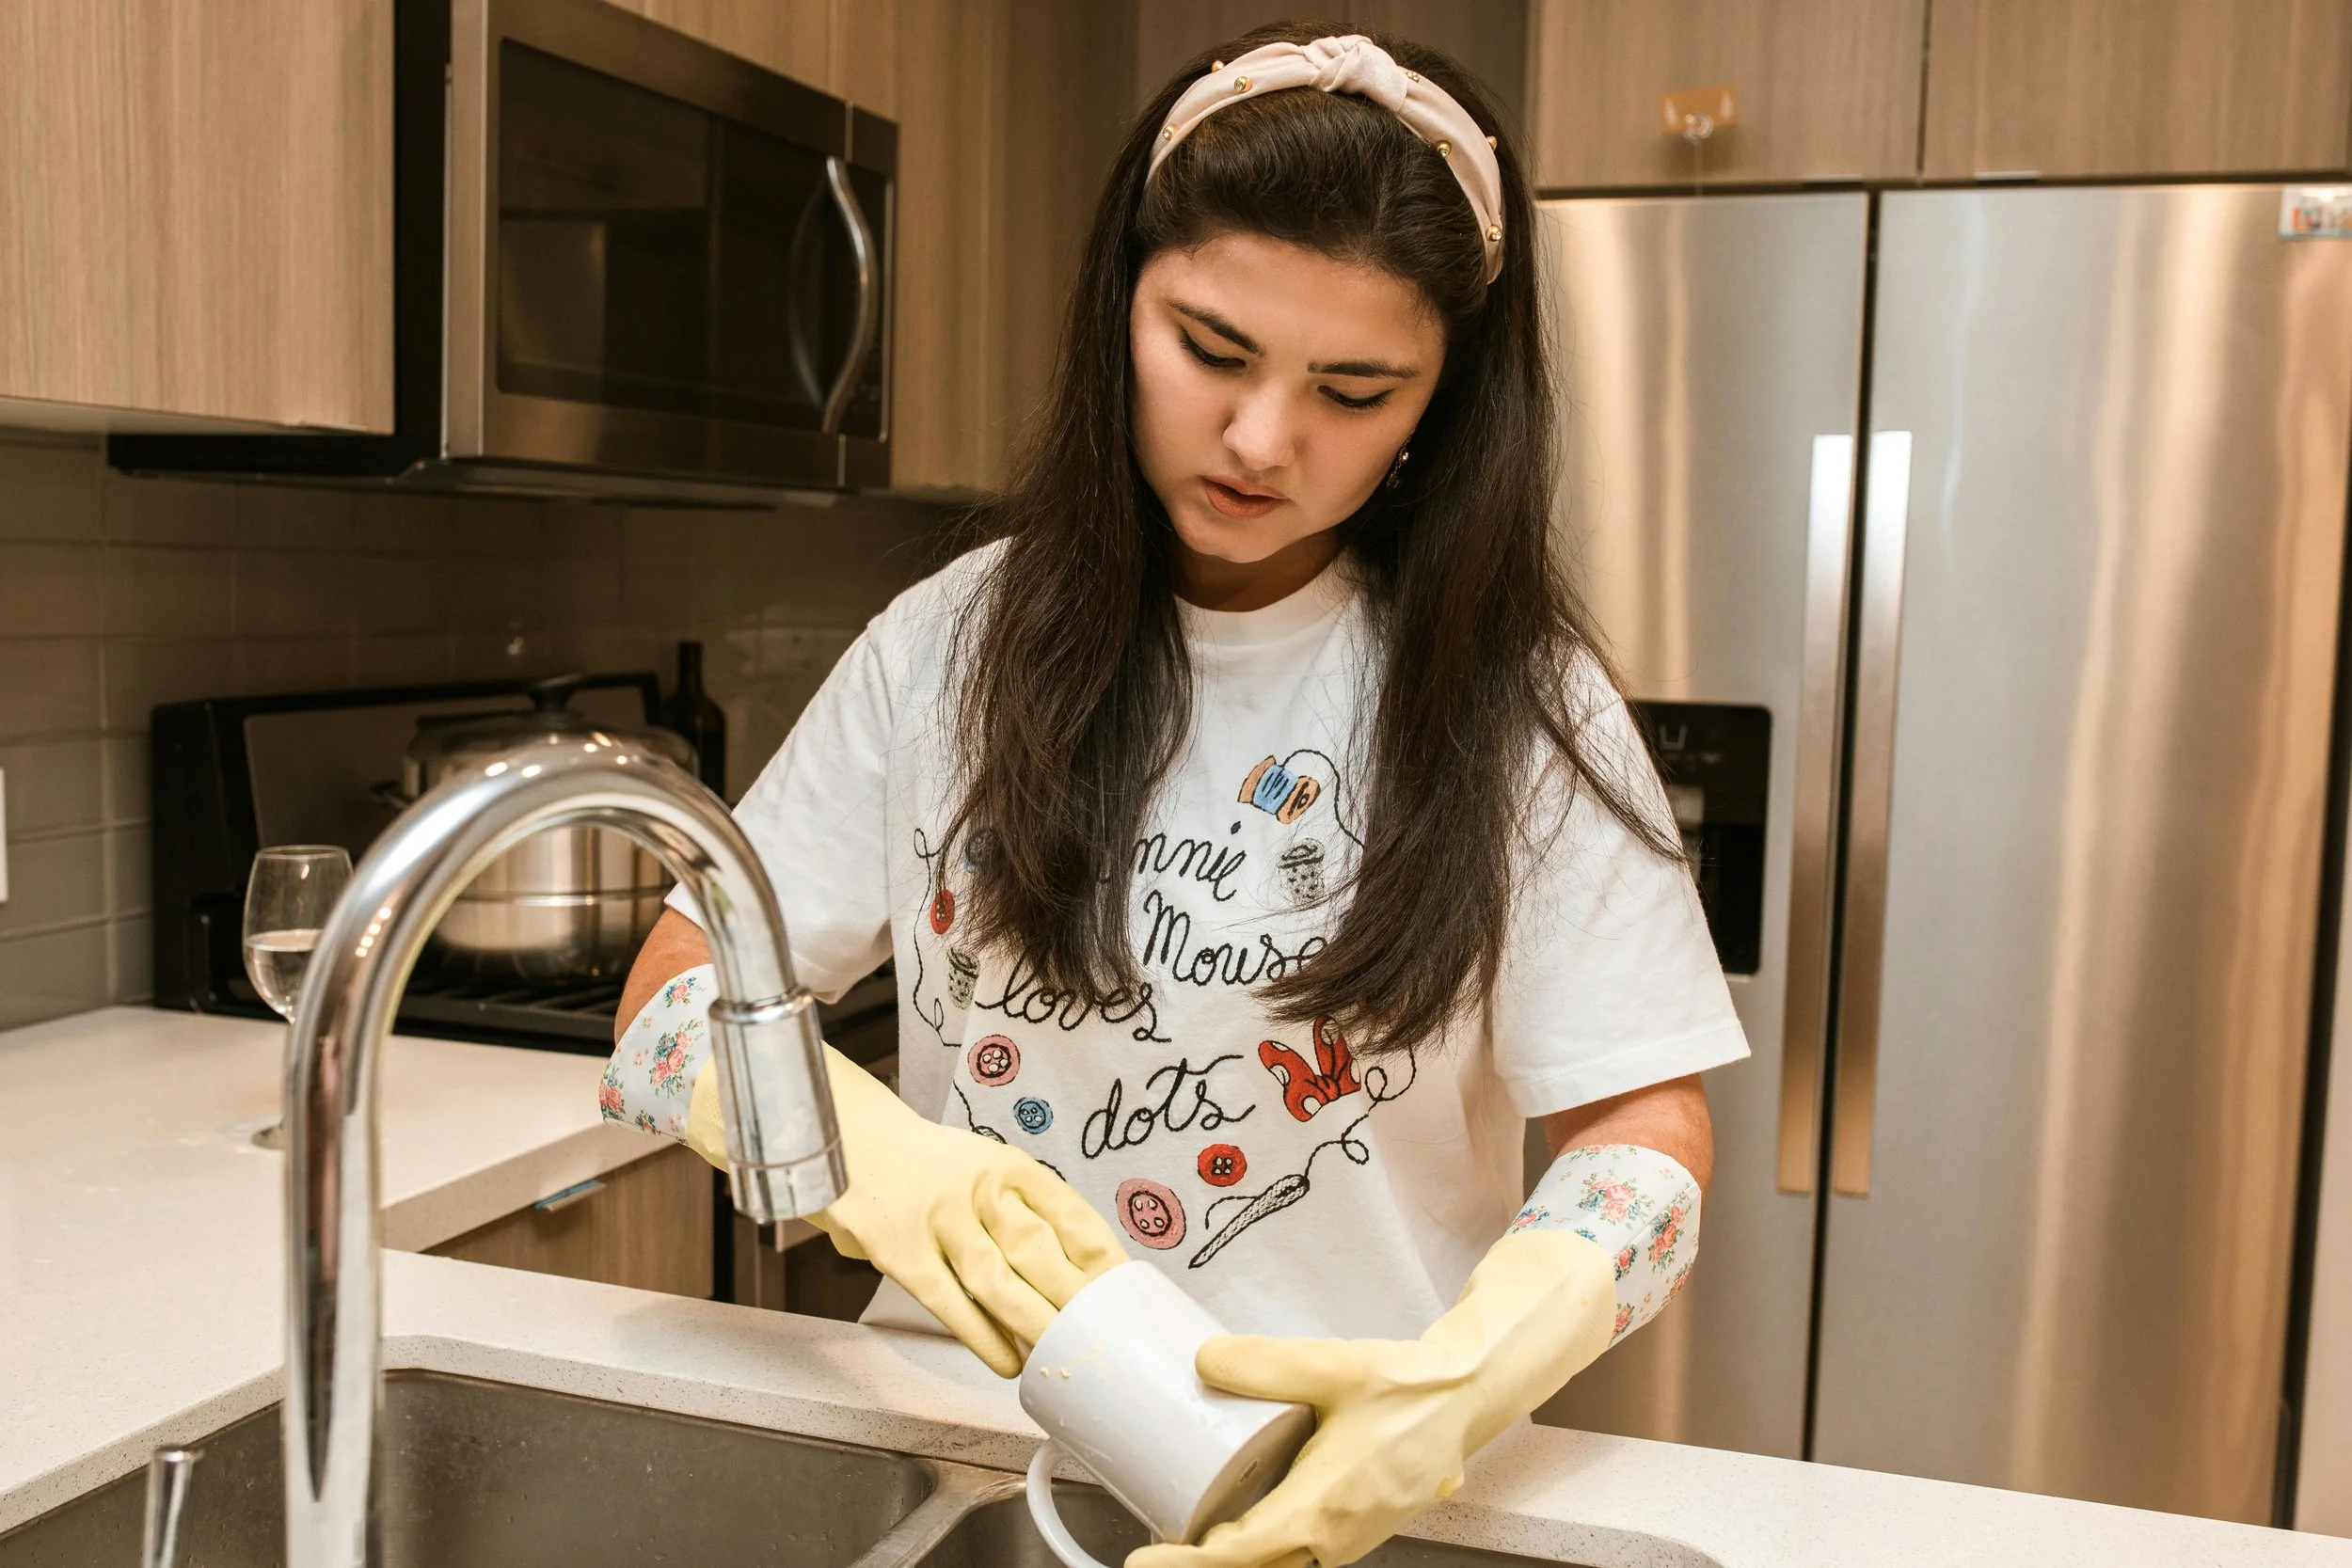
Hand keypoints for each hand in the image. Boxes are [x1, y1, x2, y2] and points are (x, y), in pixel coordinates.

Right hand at [686, 1048, 1128, 1374]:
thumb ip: (1021, 1209)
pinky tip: (1007, 1361)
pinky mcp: (901, 1251)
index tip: (1122, 1289)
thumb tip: (1077, 1269)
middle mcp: (977, 1187)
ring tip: (1060, 1358)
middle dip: (1073, 1298)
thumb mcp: (982, 1165)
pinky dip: (982, 1336)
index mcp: (1006, 1164)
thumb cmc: (926, 1165)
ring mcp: (938, 1219)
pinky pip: (949, 1301)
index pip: (1066, 1210)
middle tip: (1101, 1337)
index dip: (1098, 1254)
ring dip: (1033, 1323)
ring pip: (996, 1280)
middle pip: (1036, 1250)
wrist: (848, 1137)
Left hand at [1127, 1231, 1615, 1567]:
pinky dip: (1268, 1551)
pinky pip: (1304, 1554)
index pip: (1240, 1554)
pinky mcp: (1358, 1530)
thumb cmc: (1408, 1389)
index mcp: (1322, 1507)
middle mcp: (1335, 1537)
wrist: (1465, 1398)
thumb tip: (1206, 1361)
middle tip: (1158, 1548)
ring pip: (1282, 1565)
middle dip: (1203, 1564)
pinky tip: (1243, 1524)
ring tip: (1191, 1537)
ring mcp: (1351, 1540)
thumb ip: (1265, 1362)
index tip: (1145, 1560)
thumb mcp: (1331, 1365)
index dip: (1186, 1563)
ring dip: (1239, 1559)